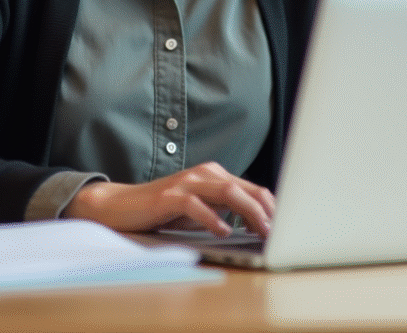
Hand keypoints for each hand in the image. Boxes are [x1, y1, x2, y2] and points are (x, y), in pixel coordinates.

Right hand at [63, 162, 275, 237]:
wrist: (120, 205)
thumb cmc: (163, 209)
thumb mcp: (200, 209)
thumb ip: (225, 209)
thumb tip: (257, 223)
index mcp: (214, 175)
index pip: (252, 188)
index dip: (272, 206)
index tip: (286, 225)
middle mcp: (204, 174)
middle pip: (245, 188)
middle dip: (266, 210)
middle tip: (279, 231)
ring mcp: (187, 183)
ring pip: (227, 192)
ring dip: (248, 212)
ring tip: (260, 230)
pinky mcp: (169, 196)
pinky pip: (196, 205)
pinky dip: (213, 219)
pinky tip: (224, 231)